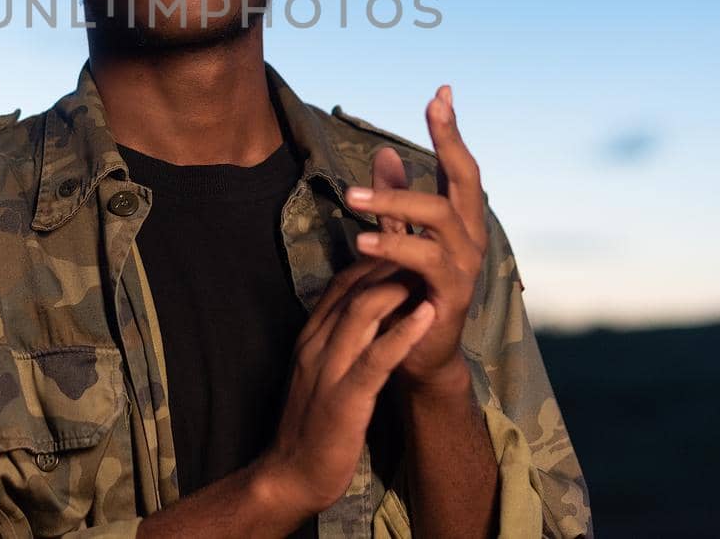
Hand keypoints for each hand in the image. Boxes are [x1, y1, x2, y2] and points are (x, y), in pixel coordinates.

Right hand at [253, 250, 437, 517]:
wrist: (290, 474)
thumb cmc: (312, 423)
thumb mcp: (322, 372)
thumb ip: (338, 340)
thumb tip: (367, 314)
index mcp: (312, 337)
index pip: (341, 284)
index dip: (374, 260)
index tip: (405, 246)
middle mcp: (317, 344)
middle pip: (353, 289)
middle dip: (389, 264)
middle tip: (424, 246)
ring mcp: (329, 369)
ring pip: (361, 313)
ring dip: (398, 287)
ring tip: (429, 270)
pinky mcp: (344, 399)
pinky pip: (375, 358)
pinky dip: (402, 333)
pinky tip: (427, 315)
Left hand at [342, 85, 487, 395]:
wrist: (421, 355)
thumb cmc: (412, 289)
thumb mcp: (402, 236)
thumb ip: (396, 198)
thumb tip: (384, 151)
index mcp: (462, 219)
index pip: (461, 166)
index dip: (451, 130)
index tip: (442, 93)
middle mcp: (471, 237)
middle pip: (465, 181)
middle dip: (443, 145)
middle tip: (412, 120)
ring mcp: (465, 266)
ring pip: (440, 219)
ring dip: (396, 203)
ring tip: (353, 198)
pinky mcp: (449, 295)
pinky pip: (425, 264)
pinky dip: (395, 248)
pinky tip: (365, 242)